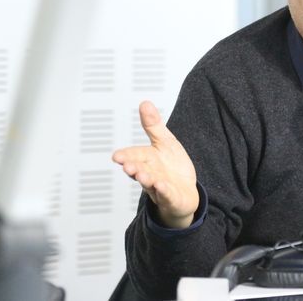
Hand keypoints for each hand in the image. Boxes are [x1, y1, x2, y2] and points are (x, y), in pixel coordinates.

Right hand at [112, 101, 199, 228]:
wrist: (185, 191)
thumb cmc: (172, 166)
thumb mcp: (165, 142)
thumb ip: (153, 125)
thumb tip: (144, 103)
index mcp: (147, 160)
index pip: (134, 156)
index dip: (126, 156)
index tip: (117, 156)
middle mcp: (150, 174)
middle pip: (139, 171)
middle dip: (133, 168)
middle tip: (127, 165)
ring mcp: (159, 188)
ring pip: (150, 184)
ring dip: (146, 180)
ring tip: (142, 175)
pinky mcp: (171, 198)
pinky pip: (167, 195)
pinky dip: (164, 191)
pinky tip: (161, 186)